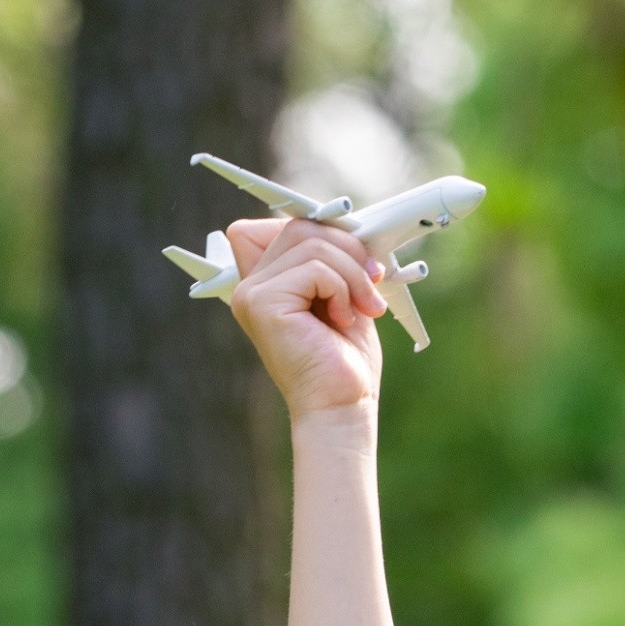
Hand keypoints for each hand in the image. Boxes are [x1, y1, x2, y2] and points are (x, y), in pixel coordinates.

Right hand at [220, 214, 386, 422]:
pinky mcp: (261, 302)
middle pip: (299, 226)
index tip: (356, 255)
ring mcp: (251, 293)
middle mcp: (250, 285)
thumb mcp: (344, 292)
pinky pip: (315, 267)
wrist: (343, 405)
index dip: (320, 226)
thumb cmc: (345, 358)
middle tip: (373, 282)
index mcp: (267, 281)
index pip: (281, 222)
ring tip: (363, 308)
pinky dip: (342, 289)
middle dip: (348, 248)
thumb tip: (345, 220)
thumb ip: (334, 256)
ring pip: (312, 243)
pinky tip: (343, 320)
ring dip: (352, 273)